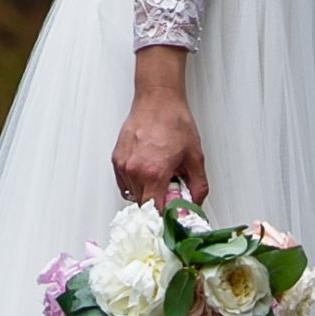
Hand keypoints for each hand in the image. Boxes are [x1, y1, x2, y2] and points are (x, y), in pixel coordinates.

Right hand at [113, 49, 207, 210]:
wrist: (158, 99)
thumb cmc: (174, 121)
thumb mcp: (195, 157)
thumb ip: (198, 188)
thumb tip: (194, 206)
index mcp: (154, 172)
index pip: (154, 213)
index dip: (165, 217)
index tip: (173, 215)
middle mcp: (134, 171)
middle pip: (143, 206)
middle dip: (158, 204)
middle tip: (170, 190)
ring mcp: (122, 165)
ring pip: (133, 196)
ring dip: (147, 192)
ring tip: (159, 174)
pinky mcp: (116, 159)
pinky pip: (125, 183)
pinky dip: (136, 183)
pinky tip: (148, 169)